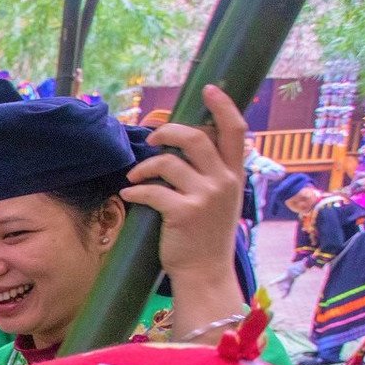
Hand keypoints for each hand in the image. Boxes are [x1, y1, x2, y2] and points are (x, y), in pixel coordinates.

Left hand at [123, 84, 246, 326]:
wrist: (206, 274)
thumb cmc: (206, 236)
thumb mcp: (220, 200)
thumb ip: (210, 173)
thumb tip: (184, 145)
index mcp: (235, 174)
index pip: (236, 129)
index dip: (223, 105)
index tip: (208, 89)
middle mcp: (224, 181)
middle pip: (195, 136)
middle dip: (167, 131)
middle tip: (151, 140)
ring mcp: (206, 197)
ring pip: (169, 162)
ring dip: (144, 166)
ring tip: (134, 177)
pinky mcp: (183, 214)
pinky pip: (152, 191)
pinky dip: (134, 192)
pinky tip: (128, 196)